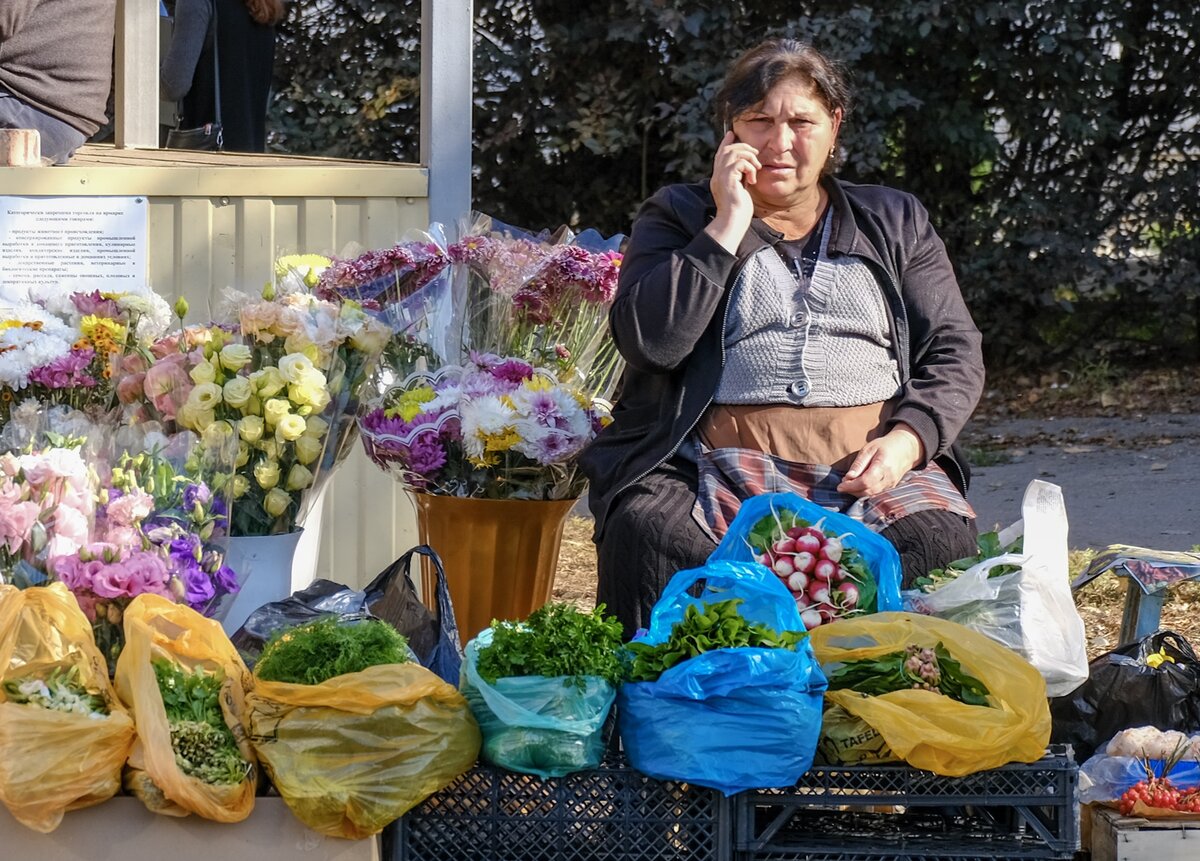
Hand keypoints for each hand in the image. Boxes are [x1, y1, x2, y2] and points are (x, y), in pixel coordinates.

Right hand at [705, 130, 759, 253]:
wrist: (733, 222)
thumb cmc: (739, 211)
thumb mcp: (740, 190)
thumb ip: (740, 177)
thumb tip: (747, 167)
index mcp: (718, 178)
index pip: (720, 155)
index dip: (726, 142)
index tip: (732, 133)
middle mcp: (717, 176)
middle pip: (726, 150)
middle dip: (742, 148)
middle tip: (755, 155)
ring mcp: (720, 178)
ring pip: (733, 153)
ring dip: (749, 157)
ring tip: (756, 169)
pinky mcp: (727, 180)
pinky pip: (739, 163)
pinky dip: (749, 167)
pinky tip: (753, 178)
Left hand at [836, 424, 925, 497]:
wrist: (904, 449)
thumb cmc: (884, 447)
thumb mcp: (868, 449)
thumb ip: (858, 464)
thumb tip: (847, 478)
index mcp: (883, 465)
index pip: (866, 481)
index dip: (851, 486)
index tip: (840, 486)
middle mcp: (889, 478)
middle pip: (868, 491)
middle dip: (852, 491)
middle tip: (842, 485)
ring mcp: (891, 485)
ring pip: (872, 495)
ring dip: (857, 493)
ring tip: (849, 485)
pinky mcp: (890, 488)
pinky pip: (876, 495)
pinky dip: (865, 493)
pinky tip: (858, 487)